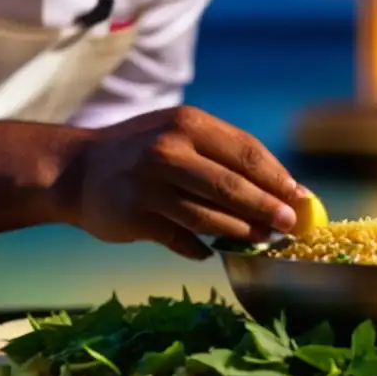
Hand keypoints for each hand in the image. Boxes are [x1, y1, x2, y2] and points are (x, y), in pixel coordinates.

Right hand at [65, 106, 305, 259]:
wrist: (76, 169)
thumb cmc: (140, 152)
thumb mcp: (178, 134)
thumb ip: (222, 155)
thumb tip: (282, 188)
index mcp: (187, 123)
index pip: (246, 152)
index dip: (278, 178)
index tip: (301, 198)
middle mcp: (168, 149)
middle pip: (232, 185)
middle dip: (268, 208)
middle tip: (290, 225)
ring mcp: (148, 184)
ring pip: (209, 216)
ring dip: (242, 232)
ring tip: (263, 239)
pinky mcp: (134, 215)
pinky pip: (180, 238)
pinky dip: (199, 248)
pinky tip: (211, 252)